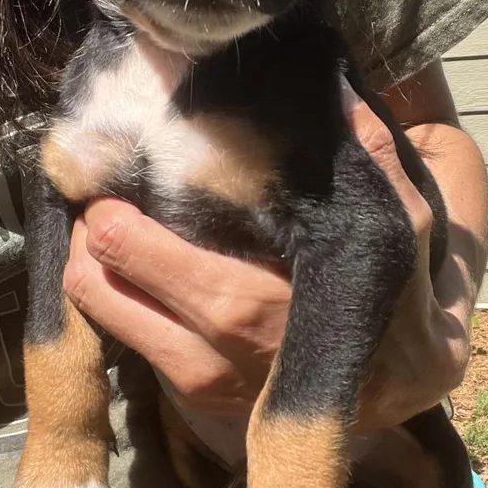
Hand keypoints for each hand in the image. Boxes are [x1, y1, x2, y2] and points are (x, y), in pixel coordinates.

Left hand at [63, 83, 473, 463]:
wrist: (398, 399)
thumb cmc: (392, 307)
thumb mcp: (397, 228)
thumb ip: (369, 156)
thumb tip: (335, 89)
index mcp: (239, 302)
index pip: (122, 246)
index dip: (105, 201)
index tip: (118, 170)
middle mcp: (200, 349)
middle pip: (90, 279)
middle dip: (88, 228)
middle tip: (107, 194)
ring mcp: (190, 381)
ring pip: (94, 311)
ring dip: (93, 262)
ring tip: (117, 226)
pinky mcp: (188, 398)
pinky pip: (122, 336)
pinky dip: (117, 294)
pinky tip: (144, 268)